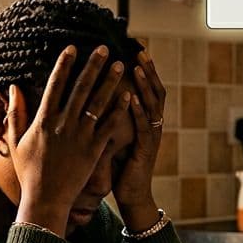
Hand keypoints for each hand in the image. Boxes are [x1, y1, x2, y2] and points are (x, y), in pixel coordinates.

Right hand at [6, 45, 129, 236]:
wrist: (45, 199)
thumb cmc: (29, 171)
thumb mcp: (16, 141)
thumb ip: (15, 113)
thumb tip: (12, 88)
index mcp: (43, 120)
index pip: (55, 85)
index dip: (65, 65)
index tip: (73, 48)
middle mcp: (63, 124)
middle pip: (80, 88)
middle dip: (93, 66)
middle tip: (105, 48)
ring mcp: (80, 136)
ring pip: (98, 103)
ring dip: (110, 82)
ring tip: (120, 66)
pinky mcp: (94, 150)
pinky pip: (109, 126)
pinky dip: (118, 110)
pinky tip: (127, 96)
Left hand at [113, 49, 165, 229]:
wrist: (131, 194)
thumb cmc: (118, 166)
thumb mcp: (112, 136)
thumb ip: (107, 116)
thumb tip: (90, 96)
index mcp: (142, 119)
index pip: (144, 87)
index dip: (142, 68)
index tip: (133, 48)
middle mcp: (150, 124)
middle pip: (153, 89)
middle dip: (147, 69)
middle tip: (139, 49)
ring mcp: (150, 136)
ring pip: (152, 105)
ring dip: (145, 85)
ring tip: (138, 66)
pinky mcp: (145, 150)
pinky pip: (144, 128)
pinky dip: (139, 112)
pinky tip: (132, 98)